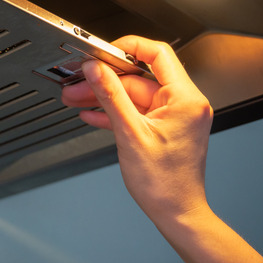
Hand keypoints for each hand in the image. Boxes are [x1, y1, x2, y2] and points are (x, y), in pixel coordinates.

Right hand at [62, 36, 212, 220]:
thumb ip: (110, 96)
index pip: (157, 54)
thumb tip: (96, 70)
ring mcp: (173, 117)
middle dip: (105, 81)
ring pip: (133, 96)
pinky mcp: (163, 128)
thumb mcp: (130, 134)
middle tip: (80, 82)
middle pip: (138, 78)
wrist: (176, 214)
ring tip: (77, 99)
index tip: (104, 52)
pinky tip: (93, 114)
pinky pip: (136, 112)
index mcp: (185, 99)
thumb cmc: (165, 184)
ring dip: (105, 97)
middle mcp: (183, 104)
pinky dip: (115, 113)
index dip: (128, 48)